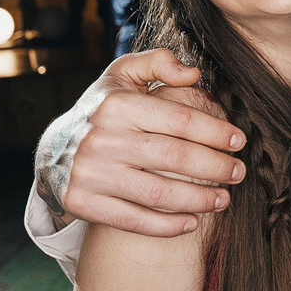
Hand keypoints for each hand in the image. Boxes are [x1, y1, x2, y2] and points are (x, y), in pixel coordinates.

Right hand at [35, 49, 246, 236]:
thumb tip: (193, 74)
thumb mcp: (122, 75)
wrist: (51, 152)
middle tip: (239, 172)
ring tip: (224, 199)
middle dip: (216, 167)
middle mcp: (102, 139)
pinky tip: (192, 222)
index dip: (215, 131)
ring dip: (200, 199)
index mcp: (116, 105)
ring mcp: (92, 174)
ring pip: (159, 193)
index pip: (178, 119)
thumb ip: (158, 63)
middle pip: (174, 157)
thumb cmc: (100, 111)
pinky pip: (135, 220)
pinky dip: (168, 226)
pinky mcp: (85, 203)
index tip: (238, 140)